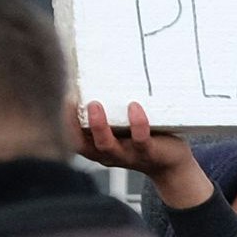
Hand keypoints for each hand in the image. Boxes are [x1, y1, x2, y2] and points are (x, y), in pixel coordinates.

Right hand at [71, 100, 212, 209]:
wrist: (172, 164)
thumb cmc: (144, 138)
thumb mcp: (123, 126)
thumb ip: (113, 110)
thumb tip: (102, 73)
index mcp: (99, 147)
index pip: (74, 139)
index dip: (65, 122)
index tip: (64, 99)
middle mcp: (109, 154)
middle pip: (83, 145)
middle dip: (72, 124)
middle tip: (70, 101)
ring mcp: (128, 155)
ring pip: (107, 146)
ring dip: (99, 126)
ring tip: (95, 104)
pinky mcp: (149, 153)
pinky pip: (141, 141)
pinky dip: (137, 124)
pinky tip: (134, 107)